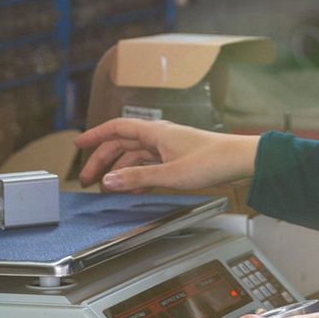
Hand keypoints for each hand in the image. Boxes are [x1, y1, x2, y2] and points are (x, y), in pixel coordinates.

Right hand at [73, 117, 258, 191]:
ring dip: (119, 170)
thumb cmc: (211, 161)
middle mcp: (159, 136)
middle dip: (102, 160)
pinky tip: (133, 188)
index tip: (78, 145)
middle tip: (88, 179)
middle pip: (122, 145)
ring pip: (135, 156)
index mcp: (155, 132)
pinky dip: (137, 175)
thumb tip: (108, 181)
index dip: (95, 136)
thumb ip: (138, 178)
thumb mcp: (170, 174)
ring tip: (107, 188)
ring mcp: (168, 147)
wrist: (240, 161)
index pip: (116, 128)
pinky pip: (150, 165)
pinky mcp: (178, 158)